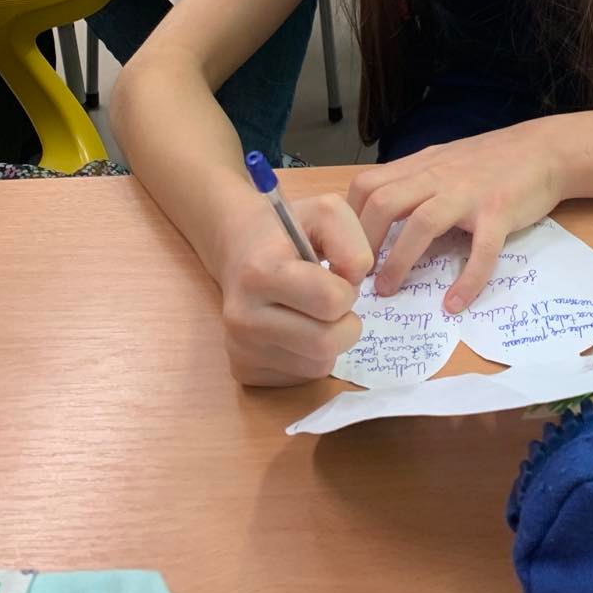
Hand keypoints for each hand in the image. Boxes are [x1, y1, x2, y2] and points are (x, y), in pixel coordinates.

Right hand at [220, 193, 373, 386]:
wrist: (241, 250)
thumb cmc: (288, 233)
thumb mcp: (326, 214)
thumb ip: (351, 240)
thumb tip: (353, 282)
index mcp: (261, 272)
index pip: (331, 301)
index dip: (346, 288)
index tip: (335, 275)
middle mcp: (242, 316)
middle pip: (326, 344)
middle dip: (345, 323)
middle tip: (333, 302)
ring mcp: (239, 348)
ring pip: (316, 366)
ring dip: (329, 341)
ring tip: (312, 313)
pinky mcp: (242, 371)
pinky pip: (300, 379)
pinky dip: (309, 358)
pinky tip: (295, 330)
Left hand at [347, 122, 563, 315]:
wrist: (543, 150)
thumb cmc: (491, 160)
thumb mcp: (442, 161)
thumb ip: (413, 182)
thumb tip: (377, 214)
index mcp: (421, 167)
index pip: (367, 185)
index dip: (348, 220)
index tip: (343, 251)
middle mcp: (439, 177)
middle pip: (384, 202)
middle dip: (364, 243)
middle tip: (357, 277)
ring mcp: (469, 194)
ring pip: (422, 223)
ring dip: (399, 261)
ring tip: (388, 291)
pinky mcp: (499, 213)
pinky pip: (480, 250)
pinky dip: (467, 280)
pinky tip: (454, 304)